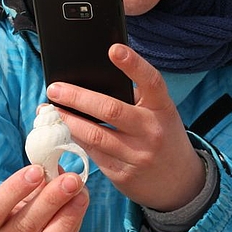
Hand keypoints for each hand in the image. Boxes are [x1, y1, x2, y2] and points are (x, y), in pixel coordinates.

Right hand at [0, 164, 87, 231]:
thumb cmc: (21, 217)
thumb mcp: (21, 200)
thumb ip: (36, 184)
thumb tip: (54, 166)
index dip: (14, 188)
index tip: (38, 170)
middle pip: (24, 225)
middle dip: (50, 199)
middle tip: (71, 179)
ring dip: (66, 217)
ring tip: (81, 194)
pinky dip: (73, 228)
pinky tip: (81, 208)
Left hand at [45, 43, 205, 210]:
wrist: (180, 183)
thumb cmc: (162, 136)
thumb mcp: (159, 114)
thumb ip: (134, 98)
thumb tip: (90, 82)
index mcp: (163, 109)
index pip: (151, 81)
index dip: (133, 64)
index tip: (113, 49)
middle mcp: (152, 131)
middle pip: (110, 110)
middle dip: (77, 97)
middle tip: (54, 89)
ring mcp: (138, 155)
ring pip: (95, 135)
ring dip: (68, 121)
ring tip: (51, 111)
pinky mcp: (123, 174)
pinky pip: (93, 154)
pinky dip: (75, 140)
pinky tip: (62, 131)